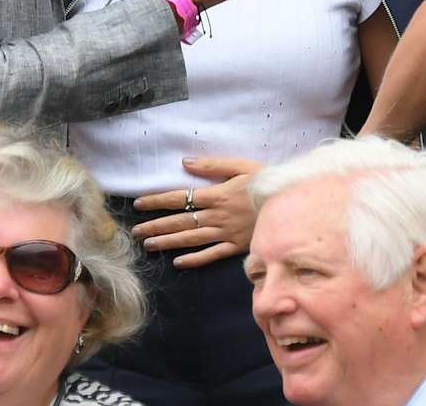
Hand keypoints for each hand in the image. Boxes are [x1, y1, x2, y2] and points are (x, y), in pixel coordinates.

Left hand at [130, 156, 262, 267]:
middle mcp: (216, 216)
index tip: (138, 204)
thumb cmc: (266, 181)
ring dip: (168, 242)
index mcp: (216, 195)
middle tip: (135, 232)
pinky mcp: (235, 247)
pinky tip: (178, 263)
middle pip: (180, 221)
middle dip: (155, 225)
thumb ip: (212, 164)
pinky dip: (195, 260)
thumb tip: (184, 162)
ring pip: (191, 239)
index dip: (156, 201)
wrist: (290, 204)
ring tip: (148, 246)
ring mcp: (225, 234)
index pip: (179, 198)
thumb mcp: (241, 165)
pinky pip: (211, 255)